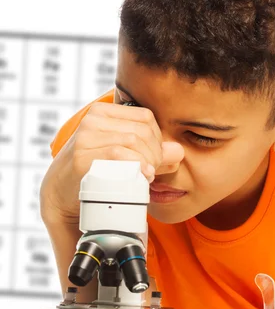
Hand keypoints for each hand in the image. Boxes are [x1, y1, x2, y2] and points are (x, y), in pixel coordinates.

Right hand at [40, 102, 183, 224]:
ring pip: (133, 141)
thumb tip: (179, 151)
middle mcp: (93, 119)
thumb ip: (153, 155)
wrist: (62, 195)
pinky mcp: (82, 156)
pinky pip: (118, 154)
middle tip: (152, 173)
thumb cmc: (96, 175)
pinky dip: (136, 166)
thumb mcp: (125, 160)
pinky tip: (141, 177)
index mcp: (103, 113)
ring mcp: (85, 136)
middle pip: (142, 130)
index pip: (146, 117)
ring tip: (146, 177)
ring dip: (148, 162)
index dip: (158, 140)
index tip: (156, 160)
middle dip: (155, 154)